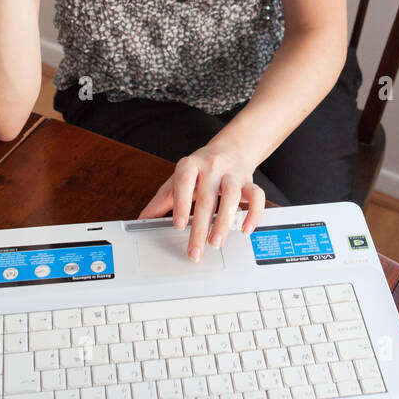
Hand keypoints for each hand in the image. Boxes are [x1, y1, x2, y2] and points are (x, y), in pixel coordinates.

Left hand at [137, 142, 266, 260]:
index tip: (179, 224)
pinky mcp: (249, 181)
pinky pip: (257, 196)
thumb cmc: (202, 168)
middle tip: (195, 250)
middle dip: (201, 227)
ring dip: (224, 221)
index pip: (184, 180)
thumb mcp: (179, 179)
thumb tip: (141, 221)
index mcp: (191, 164)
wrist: (232, 148)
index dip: (182, 202)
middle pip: (206, 197)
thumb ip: (162, 201)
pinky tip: (244, 229)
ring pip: (232, 196)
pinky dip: (253, 214)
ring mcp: (232, 174)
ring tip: (216, 242)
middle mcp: (212, 167)